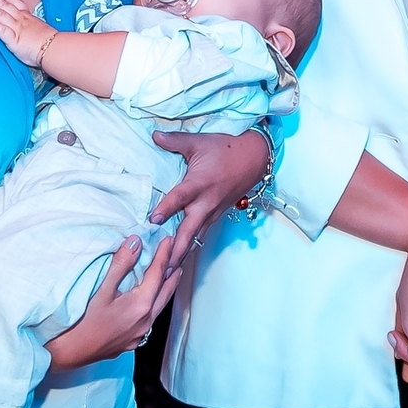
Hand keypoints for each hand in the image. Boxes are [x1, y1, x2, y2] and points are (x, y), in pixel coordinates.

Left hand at [0, 0, 52, 66]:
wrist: (53, 48)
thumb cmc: (50, 42)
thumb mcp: (41, 29)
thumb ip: (32, 27)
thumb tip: (30, 30)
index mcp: (27, 17)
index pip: (15, 2)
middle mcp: (20, 20)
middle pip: (3, 5)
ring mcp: (16, 28)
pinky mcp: (13, 38)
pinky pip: (0, 30)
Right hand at [46, 236, 178, 368]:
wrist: (69, 354)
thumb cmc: (82, 322)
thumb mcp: (100, 290)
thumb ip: (120, 265)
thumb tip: (136, 243)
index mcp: (140, 305)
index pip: (157, 273)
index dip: (164, 254)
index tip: (169, 239)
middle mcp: (145, 321)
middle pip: (166, 291)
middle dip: (172, 271)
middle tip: (179, 254)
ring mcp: (140, 333)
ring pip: (160, 305)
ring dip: (166, 287)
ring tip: (170, 274)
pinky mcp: (132, 341)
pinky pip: (151, 317)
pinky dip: (155, 302)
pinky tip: (149, 300)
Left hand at [150, 128, 268, 268]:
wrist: (254, 158)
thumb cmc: (225, 148)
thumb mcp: (199, 141)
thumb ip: (174, 141)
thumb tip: (153, 134)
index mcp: (199, 184)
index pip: (180, 198)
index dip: (166, 209)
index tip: (153, 220)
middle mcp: (206, 202)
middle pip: (189, 230)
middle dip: (176, 250)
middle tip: (163, 267)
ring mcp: (213, 212)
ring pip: (196, 237)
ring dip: (183, 254)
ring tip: (168, 273)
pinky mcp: (217, 215)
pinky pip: (202, 234)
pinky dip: (191, 246)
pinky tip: (181, 258)